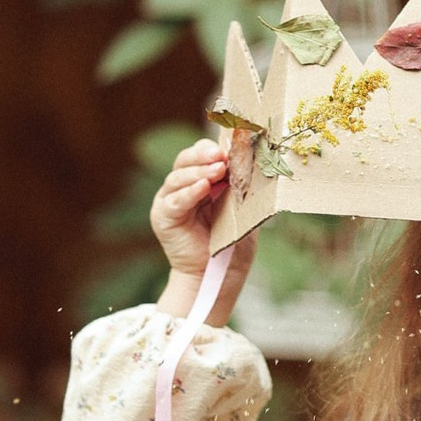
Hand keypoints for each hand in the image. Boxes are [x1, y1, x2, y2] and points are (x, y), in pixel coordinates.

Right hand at [151, 139, 256, 323]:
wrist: (221, 273)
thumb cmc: (233, 241)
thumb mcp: (242, 207)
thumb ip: (242, 186)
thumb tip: (257, 161)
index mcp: (200, 180)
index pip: (200, 155)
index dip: (213, 149)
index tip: (232, 147)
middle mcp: (181, 187)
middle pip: (185, 161)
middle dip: (203, 155)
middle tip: (221, 155)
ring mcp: (169, 201)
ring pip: (178, 177)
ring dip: (198, 171)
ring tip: (218, 170)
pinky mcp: (164, 217)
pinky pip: (175, 201)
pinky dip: (189, 192)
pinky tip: (203, 187)